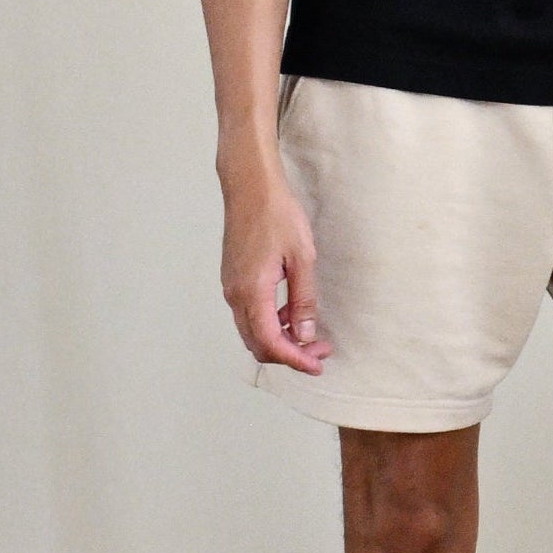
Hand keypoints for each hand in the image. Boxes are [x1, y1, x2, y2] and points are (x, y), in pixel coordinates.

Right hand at [221, 160, 334, 372]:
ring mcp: (231, 287)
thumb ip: (304, 298)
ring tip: (311, 336)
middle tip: (320, 351)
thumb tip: (306, 334)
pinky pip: (250, 314)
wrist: (250, 187)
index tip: (318, 365)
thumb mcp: (302, 257)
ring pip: (253, 331)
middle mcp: (235, 295)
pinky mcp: (234, 279)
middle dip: (290, 354)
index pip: (271, 342)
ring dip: (280, 340)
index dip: (295, 360)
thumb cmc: (277, 215)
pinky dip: (272, 323)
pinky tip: (294, 314)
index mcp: (252, 292)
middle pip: (258, 343)